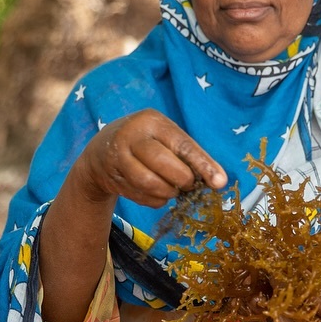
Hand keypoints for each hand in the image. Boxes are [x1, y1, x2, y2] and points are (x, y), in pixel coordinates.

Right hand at [71, 108, 226, 207]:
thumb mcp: (164, 139)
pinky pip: (140, 196)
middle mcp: (131, 135)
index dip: (202, 164)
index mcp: (151, 121)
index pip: (182, 144)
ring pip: (148, 182)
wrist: (100, 152)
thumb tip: (218, 180)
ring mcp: (118, 157)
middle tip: (188, 185)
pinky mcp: (111, 177)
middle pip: (162, 162)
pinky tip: (155, 194)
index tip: (220, 182)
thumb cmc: (145, 144)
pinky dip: (154, 200)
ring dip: (167, 192)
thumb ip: (189, 156)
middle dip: (182, 180)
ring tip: (172, 190)